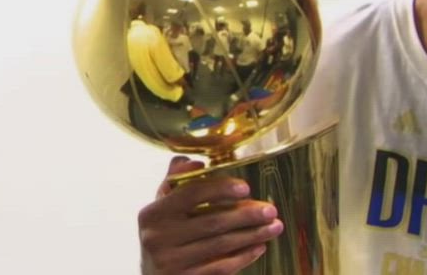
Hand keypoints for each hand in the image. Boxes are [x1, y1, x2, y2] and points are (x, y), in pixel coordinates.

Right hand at [139, 157, 283, 274]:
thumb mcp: (162, 206)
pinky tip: (259, 247)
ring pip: (221, 245)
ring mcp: (171, 262)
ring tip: (274, 227)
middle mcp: (158, 238)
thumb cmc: (162, 234)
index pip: (191, 194)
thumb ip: (177, 181)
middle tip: (271, 210)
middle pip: (212, 221)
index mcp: (153, 213)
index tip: (246, 188)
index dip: (220, 188)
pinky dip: (243, 257)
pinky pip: (221, 268)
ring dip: (252, 235)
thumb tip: (196, 163)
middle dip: (246, 215)